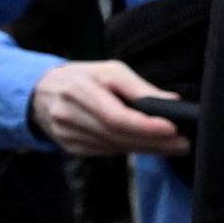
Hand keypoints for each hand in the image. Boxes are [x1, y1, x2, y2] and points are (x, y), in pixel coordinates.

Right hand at [28, 59, 189, 156]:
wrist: (40, 92)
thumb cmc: (82, 77)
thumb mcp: (109, 71)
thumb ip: (139, 88)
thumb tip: (171, 102)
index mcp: (77, 90)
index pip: (115, 116)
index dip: (145, 126)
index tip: (172, 128)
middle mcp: (68, 115)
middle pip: (117, 135)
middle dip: (154, 141)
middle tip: (183, 143)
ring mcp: (67, 135)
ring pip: (114, 147)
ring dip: (148, 149)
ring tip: (175, 146)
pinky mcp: (71, 147)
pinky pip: (107, 151)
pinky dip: (131, 149)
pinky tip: (150, 147)